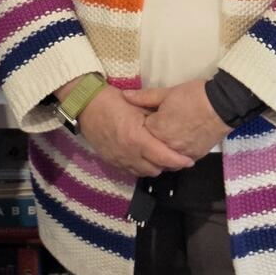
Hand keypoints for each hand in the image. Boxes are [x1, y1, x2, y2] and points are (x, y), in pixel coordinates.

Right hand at [76, 85, 194, 177]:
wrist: (86, 105)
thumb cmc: (113, 101)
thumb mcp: (137, 106)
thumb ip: (155, 119)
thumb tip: (172, 129)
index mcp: (137, 138)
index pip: (163, 157)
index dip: (178, 161)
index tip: (189, 160)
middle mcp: (128, 154)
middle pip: (156, 169)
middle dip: (168, 166)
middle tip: (177, 157)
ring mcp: (119, 160)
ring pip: (144, 173)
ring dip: (155, 167)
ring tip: (162, 158)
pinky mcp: (111, 162)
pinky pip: (131, 172)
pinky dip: (141, 167)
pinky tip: (146, 158)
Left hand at [124, 80, 230, 159]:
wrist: (222, 105)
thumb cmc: (194, 96)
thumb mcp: (167, 93)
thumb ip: (145, 97)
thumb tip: (125, 96)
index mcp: (157, 129)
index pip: (141, 132)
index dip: (143, 124)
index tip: (146, 118)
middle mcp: (167, 146)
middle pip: (151, 148)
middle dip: (150, 140)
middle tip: (155, 130)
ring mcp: (181, 154)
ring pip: (165, 159)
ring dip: (162, 152)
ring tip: (164, 141)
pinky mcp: (195, 157)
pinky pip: (180, 161)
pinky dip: (177, 156)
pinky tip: (177, 146)